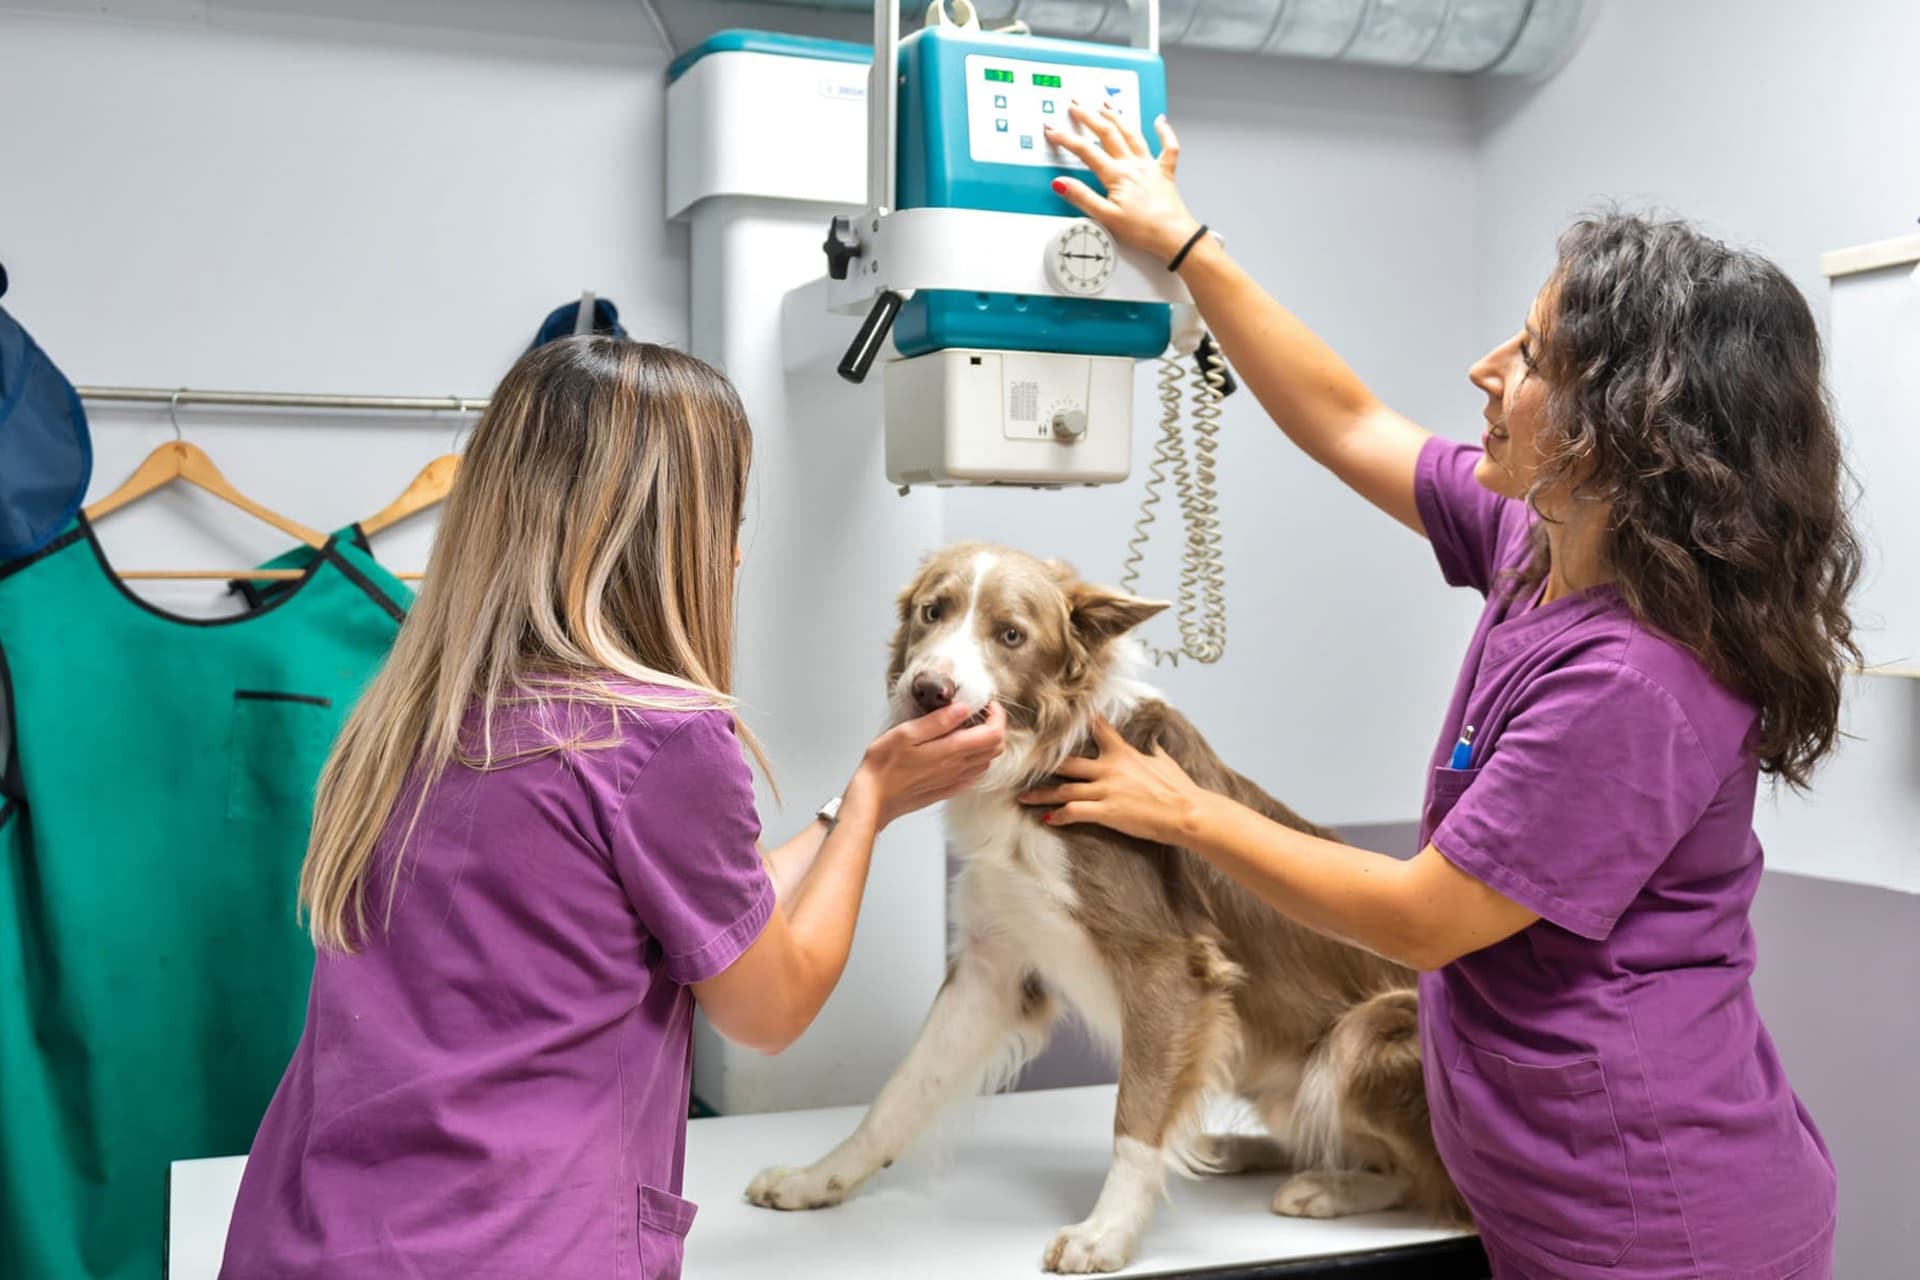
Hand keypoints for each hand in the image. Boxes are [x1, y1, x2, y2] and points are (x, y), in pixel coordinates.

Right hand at [851, 701, 1006, 827]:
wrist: (874, 798)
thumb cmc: (884, 765)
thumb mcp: (907, 733)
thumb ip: (938, 721)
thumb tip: (963, 708)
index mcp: (952, 751)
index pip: (994, 734)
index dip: (997, 715)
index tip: (987, 704)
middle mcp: (959, 767)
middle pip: (996, 748)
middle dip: (995, 726)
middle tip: (979, 712)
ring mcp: (955, 780)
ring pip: (987, 761)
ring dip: (986, 742)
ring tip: (968, 727)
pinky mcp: (948, 789)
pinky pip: (974, 773)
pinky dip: (976, 758)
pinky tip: (958, 749)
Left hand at [1016, 714, 1203, 844]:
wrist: (1186, 812)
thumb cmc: (1179, 789)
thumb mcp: (1165, 763)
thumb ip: (1154, 753)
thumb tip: (1155, 745)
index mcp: (1122, 753)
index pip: (1097, 728)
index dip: (1079, 721)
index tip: (1060, 719)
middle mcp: (1109, 768)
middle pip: (1067, 764)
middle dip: (1043, 766)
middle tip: (1024, 767)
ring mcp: (1105, 790)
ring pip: (1063, 789)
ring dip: (1041, 794)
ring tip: (1023, 797)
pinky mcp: (1106, 811)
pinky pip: (1073, 812)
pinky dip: (1058, 816)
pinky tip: (1047, 819)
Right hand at [1044, 104, 1201, 262]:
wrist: (1173, 236)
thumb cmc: (1144, 229)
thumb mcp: (1106, 217)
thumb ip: (1082, 197)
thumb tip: (1061, 183)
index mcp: (1117, 176)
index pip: (1086, 151)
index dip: (1066, 139)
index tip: (1053, 130)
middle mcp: (1133, 165)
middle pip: (1108, 133)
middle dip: (1089, 116)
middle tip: (1075, 105)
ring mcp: (1150, 166)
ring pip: (1132, 133)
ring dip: (1117, 116)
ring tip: (1105, 104)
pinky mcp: (1165, 172)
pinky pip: (1168, 147)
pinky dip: (1165, 131)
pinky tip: (1160, 120)